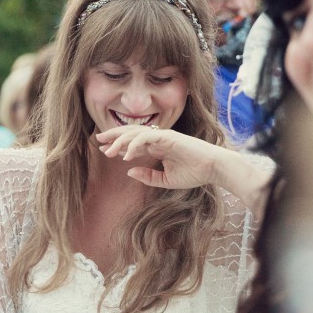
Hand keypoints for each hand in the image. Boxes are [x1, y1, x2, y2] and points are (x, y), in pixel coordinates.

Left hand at [96, 125, 220, 189]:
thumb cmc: (194, 173)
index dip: (119, 144)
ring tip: (108, 151)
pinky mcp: (169, 137)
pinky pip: (146, 137)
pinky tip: (125, 155)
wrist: (213, 169)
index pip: (134, 141)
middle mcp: (159, 138)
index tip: (105, 151)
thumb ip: (148, 176)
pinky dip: (134, 144)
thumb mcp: (166, 180)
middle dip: (114, 136)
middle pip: (131, 132)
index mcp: (158, 146)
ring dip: (120, 140)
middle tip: (98, 141)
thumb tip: (129, 172)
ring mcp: (164, 136)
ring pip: (136, 133)